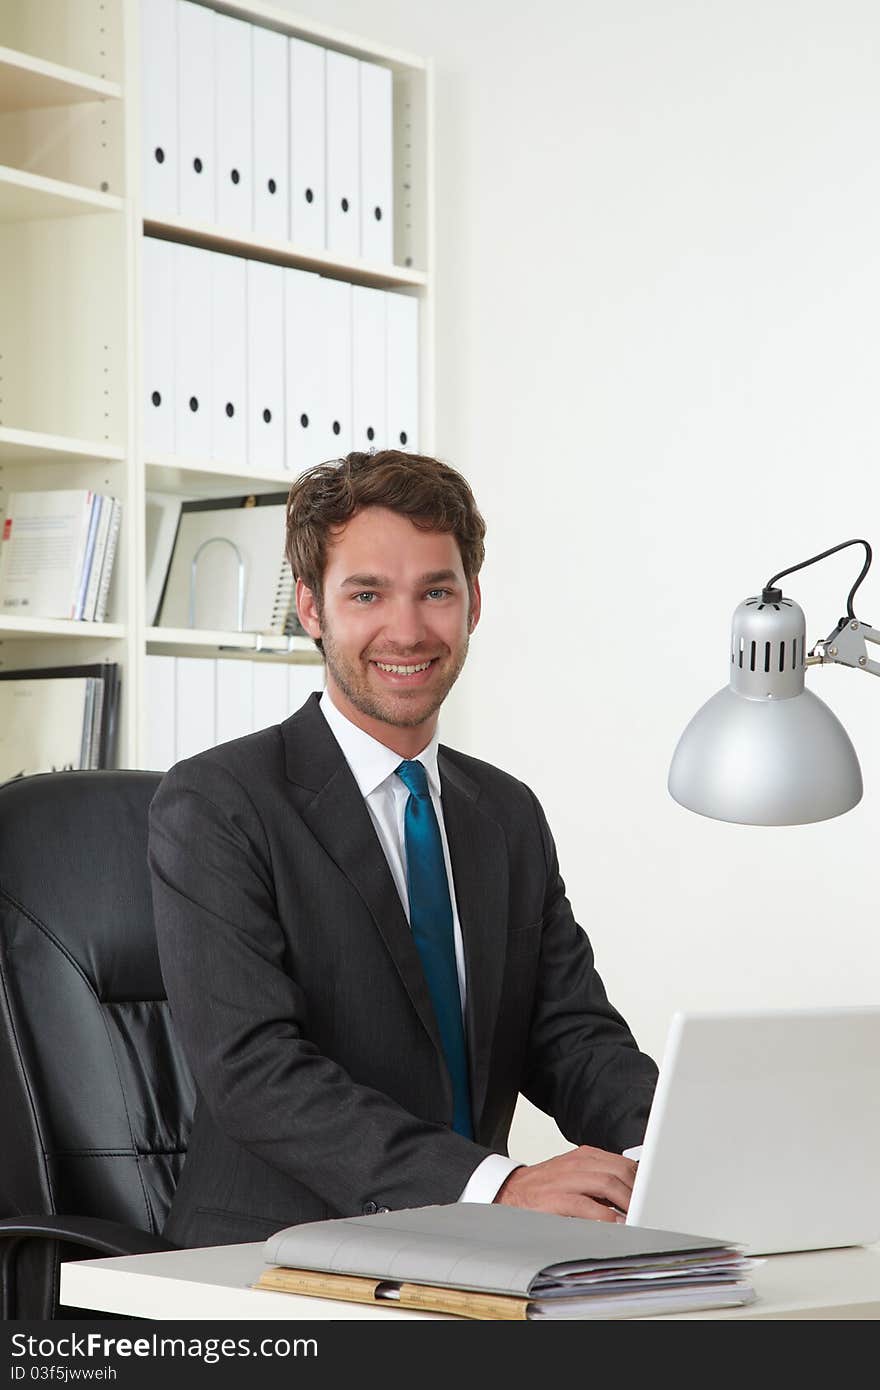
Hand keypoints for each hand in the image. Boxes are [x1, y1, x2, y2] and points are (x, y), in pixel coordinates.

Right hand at [494, 1145, 637, 1221]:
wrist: (509, 1191)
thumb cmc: (546, 1188)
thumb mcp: (576, 1176)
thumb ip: (602, 1180)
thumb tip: (635, 1194)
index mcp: (584, 1156)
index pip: (622, 1162)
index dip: (641, 1179)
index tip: (654, 1194)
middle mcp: (576, 1164)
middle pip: (618, 1170)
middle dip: (638, 1190)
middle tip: (650, 1208)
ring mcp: (565, 1180)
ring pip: (606, 1183)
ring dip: (626, 1201)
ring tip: (638, 1216)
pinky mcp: (554, 1199)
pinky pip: (585, 1204)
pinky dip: (604, 1215)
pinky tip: (614, 1224)